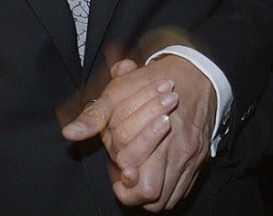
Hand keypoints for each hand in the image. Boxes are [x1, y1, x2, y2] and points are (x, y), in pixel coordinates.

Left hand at [62, 55, 216, 210]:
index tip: (120, 172)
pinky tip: (157, 176)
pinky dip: (168, 191)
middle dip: (134, 192)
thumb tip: (71, 132)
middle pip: (152, 192)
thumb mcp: (121, 91)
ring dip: (151, 194)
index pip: (135, 174)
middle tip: (128, 177)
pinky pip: (183, 190)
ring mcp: (192, 155)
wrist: (198, 74)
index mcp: (159, 130)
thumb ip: (96, 115)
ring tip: (140, 179)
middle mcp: (178, 148)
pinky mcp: (201, 158)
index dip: (122, 181)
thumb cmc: (157, 81)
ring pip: (168, 197)